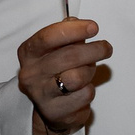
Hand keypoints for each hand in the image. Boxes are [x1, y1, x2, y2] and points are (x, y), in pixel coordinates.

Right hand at [17, 17, 111, 134]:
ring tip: (88, 71)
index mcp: (28, 53)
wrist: (50, 109)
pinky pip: (84, 95)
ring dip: (90, 71)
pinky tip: (82, 90)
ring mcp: (41, 95)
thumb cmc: (56, 72)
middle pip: (68, 57)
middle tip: (106, 48)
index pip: (48, 37)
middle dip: (93, 50)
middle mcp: (30, 74)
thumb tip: (78, 23)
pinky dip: (89, 89)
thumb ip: (67, 34)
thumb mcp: (56, 49)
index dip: (73, 30)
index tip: (93, 27)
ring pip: (77, 77)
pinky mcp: (55, 112)